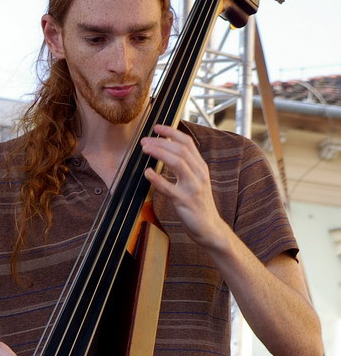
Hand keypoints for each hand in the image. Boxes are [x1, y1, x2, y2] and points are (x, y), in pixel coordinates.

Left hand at [140, 124, 226, 247]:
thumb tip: (168, 150)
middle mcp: (199, 174)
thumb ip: (186, 166)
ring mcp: (193, 188)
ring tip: (145, 149)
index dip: (171, 132)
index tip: (156, 127)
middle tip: (144, 140)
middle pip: (181, 150)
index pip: (187, 142)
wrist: (209, 227)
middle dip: (161, 142)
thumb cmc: (198, 204)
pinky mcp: (185, 202)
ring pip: (177, 163)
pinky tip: (147, 173)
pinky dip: (157, 179)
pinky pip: (169, 188)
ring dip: (159, 153)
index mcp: (201, 167)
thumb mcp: (196, 180)